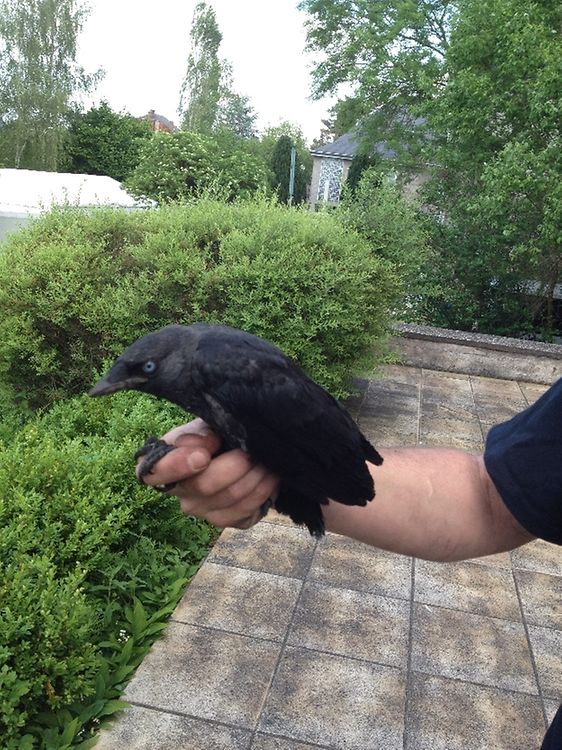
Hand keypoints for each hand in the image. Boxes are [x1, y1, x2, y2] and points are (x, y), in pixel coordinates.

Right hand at [136, 419, 278, 528]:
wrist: (240, 448)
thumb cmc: (216, 433)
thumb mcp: (204, 425)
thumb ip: (198, 432)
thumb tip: (206, 444)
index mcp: (164, 465)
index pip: (155, 472)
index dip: (177, 466)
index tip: (203, 455)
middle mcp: (180, 493)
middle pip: (204, 485)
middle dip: (235, 465)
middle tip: (250, 451)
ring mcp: (203, 510)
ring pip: (232, 498)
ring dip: (255, 477)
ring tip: (265, 460)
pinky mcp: (228, 521)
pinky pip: (247, 512)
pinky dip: (263, 492)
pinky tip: (269, 478)